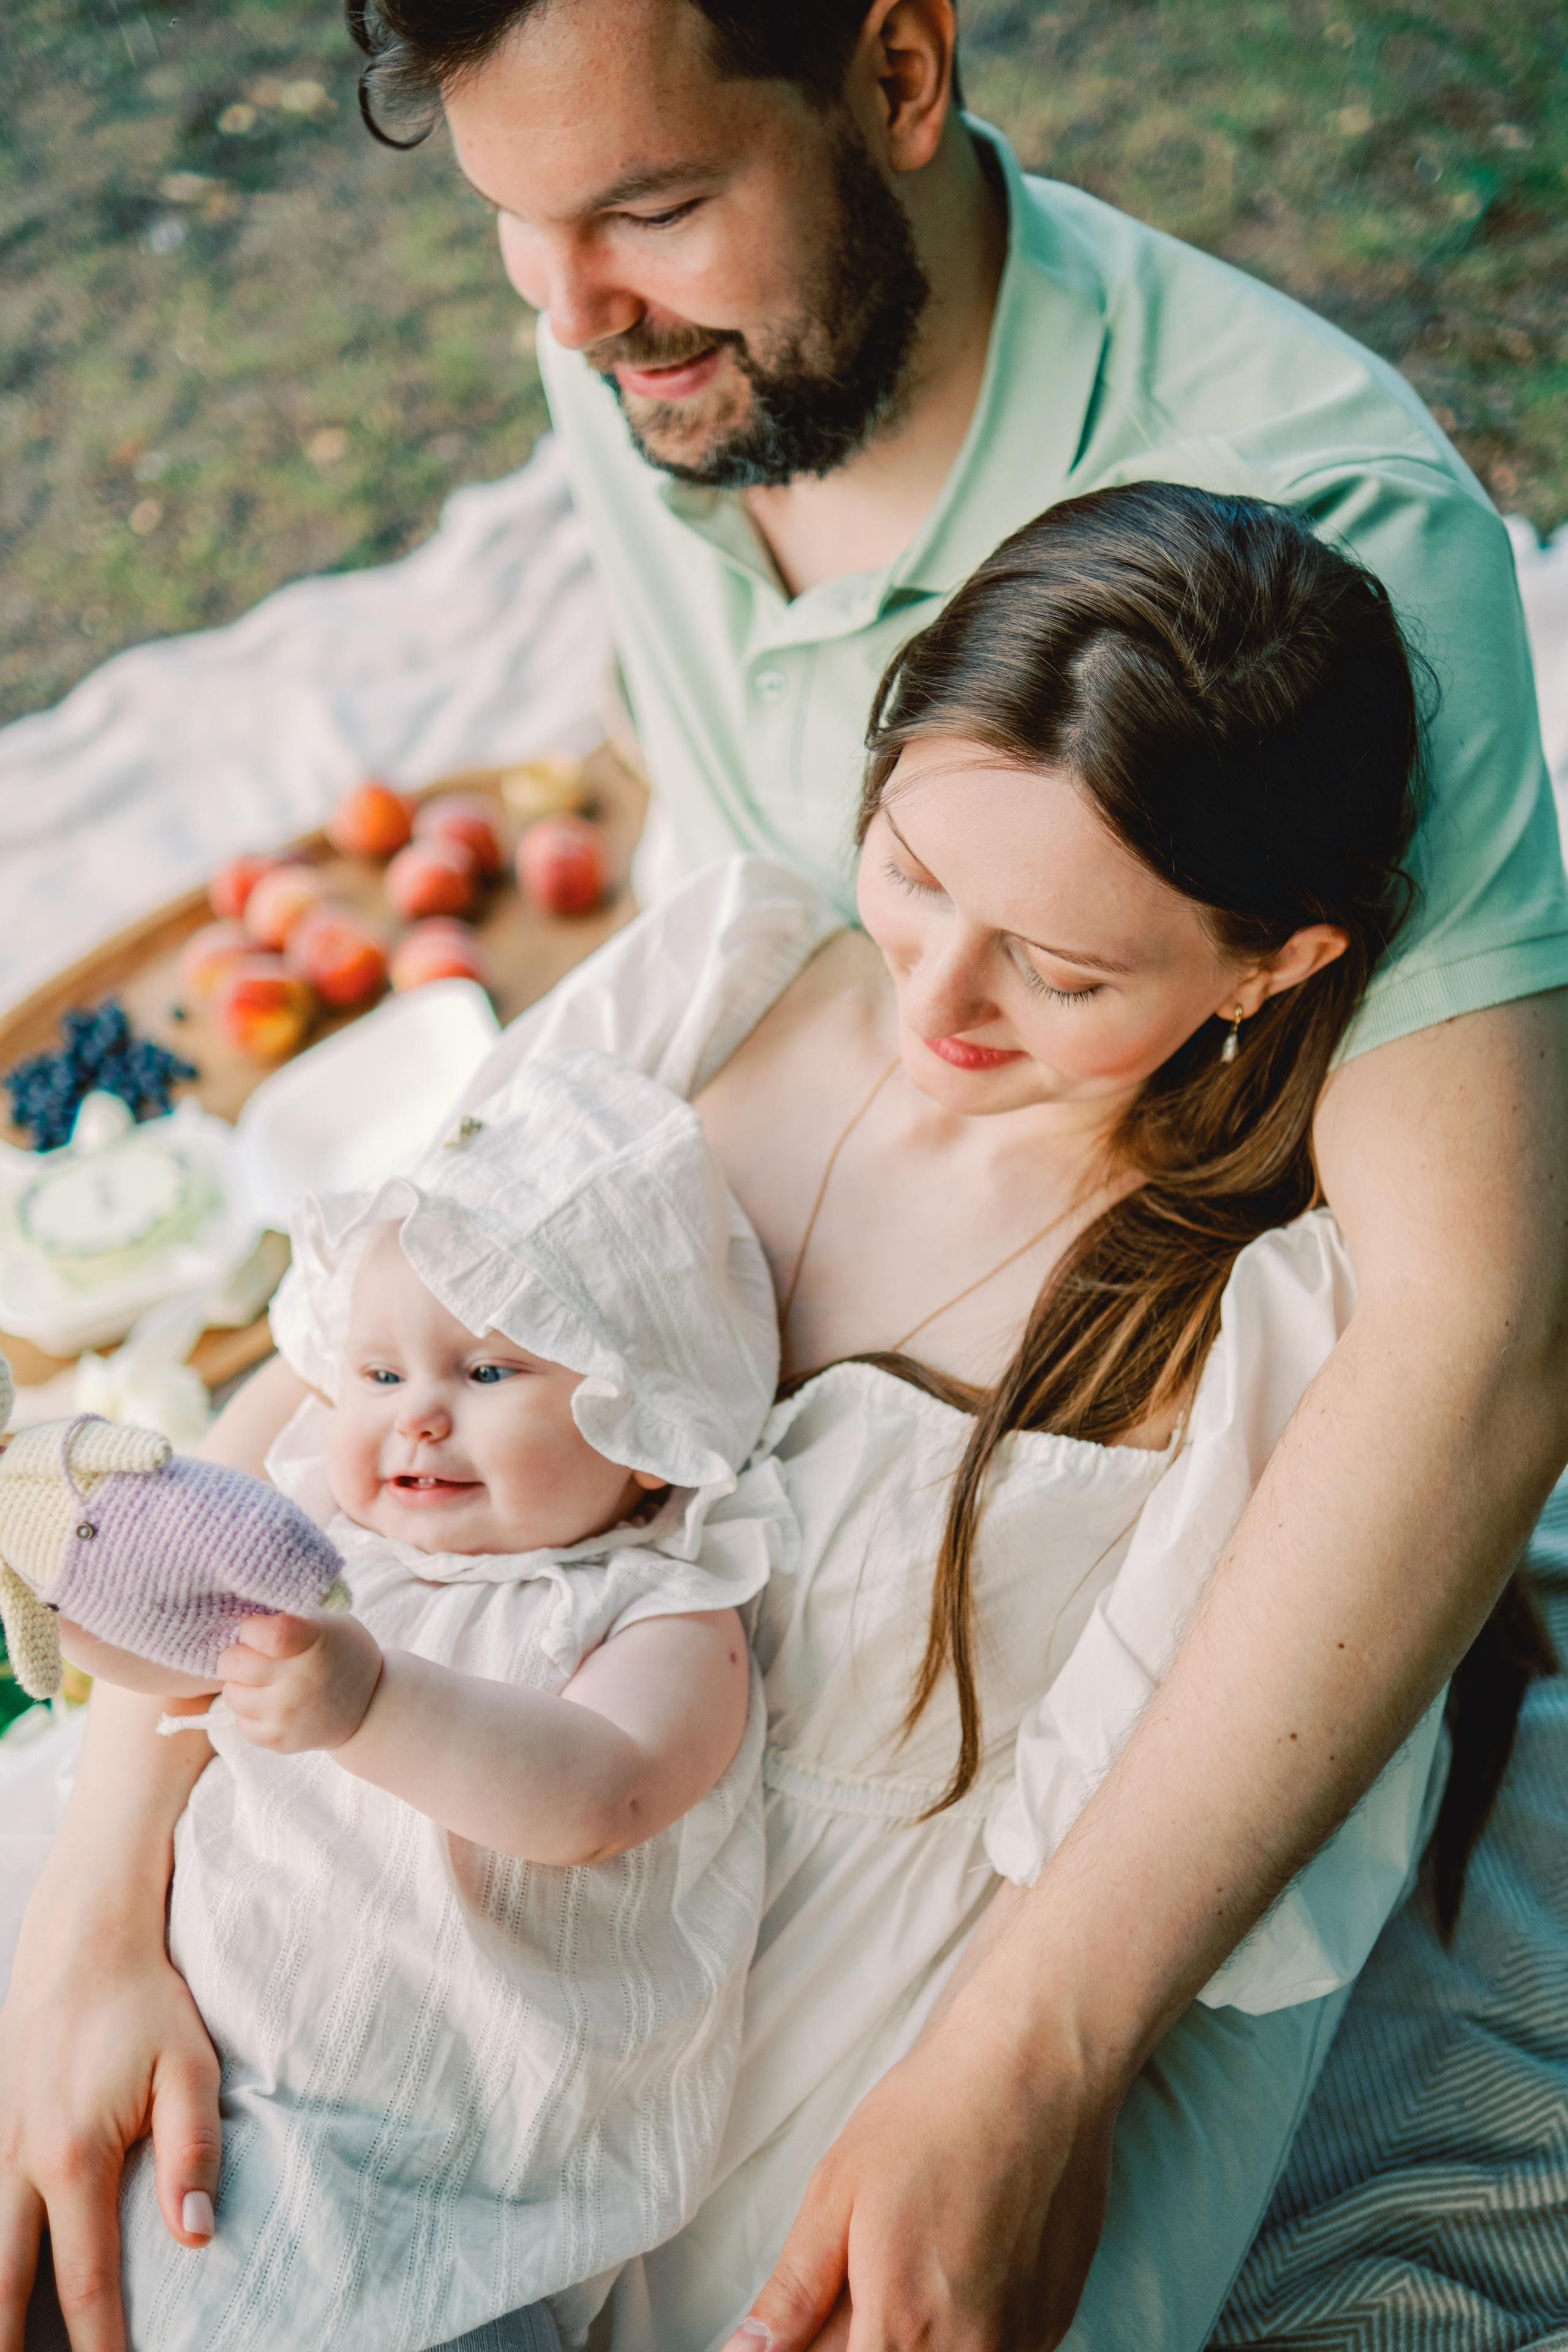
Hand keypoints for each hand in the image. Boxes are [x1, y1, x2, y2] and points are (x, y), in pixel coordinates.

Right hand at [0, 1912, 219, 2351]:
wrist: (84, 1939)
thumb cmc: (146, 2003)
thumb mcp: (190, 2068)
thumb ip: (192, 2153)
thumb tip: (196, 2236)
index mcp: (73, 2159)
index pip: (83, 2283)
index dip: (100, 2344)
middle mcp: (20, 2163)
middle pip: (4, 2287)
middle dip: (15, 2343)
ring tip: (17, 2342)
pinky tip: (8, 2279)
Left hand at [219, 1612, 381, 1753]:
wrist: (370, 1707)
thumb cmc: (343, 1654)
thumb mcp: (330, 1624)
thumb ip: (293, 1616)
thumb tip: (246, 1611)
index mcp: (314, 1644)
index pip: (263, 1633)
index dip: (251, 1627)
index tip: (256, 1628)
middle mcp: (299, 1682)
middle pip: (234, 1663)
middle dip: (237, 1655)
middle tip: (253, 1655)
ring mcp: (287, 1715)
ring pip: (231, 1694)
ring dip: (241, 1685)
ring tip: (263, 1681)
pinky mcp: (279, 1741)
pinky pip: (240, 1723)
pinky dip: (250, 1712)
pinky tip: (270, 1703)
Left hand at [719, 2009, 1117, 2351]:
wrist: (1036, 2069)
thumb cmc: (933, 2117)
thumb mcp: (837, 2194)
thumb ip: (793, 2293)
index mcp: (902, 2328)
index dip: (815, 2351)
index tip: (812, 2323)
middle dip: (863, 2336)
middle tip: (860, 2276)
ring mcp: (1022, 2342)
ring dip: (913, 2335)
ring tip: (909, 2259)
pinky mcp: (1053, 2322)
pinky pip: (995, 2350)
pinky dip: (961, 2325)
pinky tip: (956, 2262)